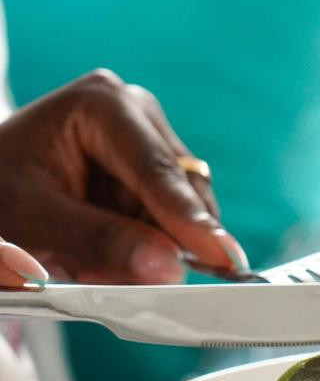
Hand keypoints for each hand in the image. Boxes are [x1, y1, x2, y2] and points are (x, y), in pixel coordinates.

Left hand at [0, 69, 246, 286]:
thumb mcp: (36, 218)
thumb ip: (103, 241)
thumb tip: (168, 268)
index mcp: (103, 104)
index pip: (158, 171)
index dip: (191, 220)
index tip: (223, 258)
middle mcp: (137, 112)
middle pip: (180, 194)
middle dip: (158, 241)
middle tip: (114, 275)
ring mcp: (151, 139)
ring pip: (181, 213)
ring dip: (148, 248)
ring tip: (90, 260)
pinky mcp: (156, 168)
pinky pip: (172, 220)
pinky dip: (145, 245)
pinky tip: (104, 249)